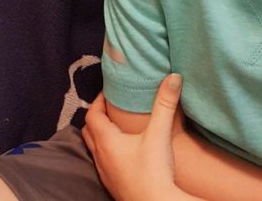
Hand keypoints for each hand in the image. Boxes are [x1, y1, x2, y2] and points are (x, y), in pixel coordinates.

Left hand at [82, 74, 197, 200]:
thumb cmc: (154, 172)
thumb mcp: (159, 133)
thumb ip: (165, 103)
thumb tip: (173, 76)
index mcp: (106, 141)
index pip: (92, 114)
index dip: (98, 100)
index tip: (110, 91)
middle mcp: (101, 157)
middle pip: (88, 131)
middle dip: (97, 116)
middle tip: (111, 105)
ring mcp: (105, 173)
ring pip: (94, 148)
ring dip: (100, 134)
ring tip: (116, 125)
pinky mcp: (112, 185)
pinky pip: (102, 162)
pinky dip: (107, 150)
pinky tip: (124, 151)